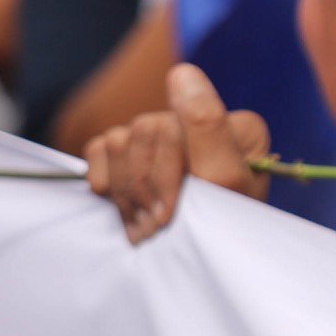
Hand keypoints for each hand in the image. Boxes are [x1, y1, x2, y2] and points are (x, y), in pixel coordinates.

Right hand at [85, 64, 269, 241]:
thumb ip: (208, 126)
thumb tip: (181, 71)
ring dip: (127, 191)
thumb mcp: (226, 184)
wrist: (205, 264)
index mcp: (236, 126)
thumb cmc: (223, 228)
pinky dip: (106, 182)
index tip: (167, 215)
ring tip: (145, 227)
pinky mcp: (135, 150)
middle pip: (143, 130)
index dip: (163, 174)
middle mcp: (202, 124)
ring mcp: (166, 135)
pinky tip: (128, 208)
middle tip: (153, 228)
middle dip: (144, 187)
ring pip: (119, 140)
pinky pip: (99, 149)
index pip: (174, 125)